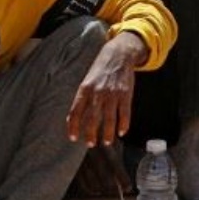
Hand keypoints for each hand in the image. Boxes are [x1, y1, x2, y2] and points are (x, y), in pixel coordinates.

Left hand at [68, 31, 146, 146]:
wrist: (118, 55)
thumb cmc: (99, 70)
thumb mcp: (86, 81)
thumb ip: (82, 99)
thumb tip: (73, 119)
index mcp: (85, 89)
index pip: (76, 111)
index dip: (74, 126)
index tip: (73, 137)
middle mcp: (98, 92)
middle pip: (93, 118)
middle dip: (91, 134)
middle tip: (90, 144)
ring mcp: (112, 93)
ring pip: (110, 118)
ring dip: (108, 133)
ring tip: (107, 142)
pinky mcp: (126, 94)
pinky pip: (125, 113)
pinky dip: (124, 124)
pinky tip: (122, 132)